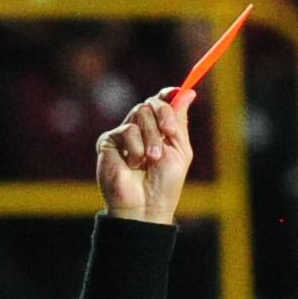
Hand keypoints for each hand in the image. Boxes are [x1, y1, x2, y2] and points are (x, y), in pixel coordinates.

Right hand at [97, 93, 194, 223]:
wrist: (146, 206)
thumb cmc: (164, 185)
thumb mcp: (180, 150)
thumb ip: (180, 122)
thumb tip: (188, 92)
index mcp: (159, 129)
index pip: (161, 100)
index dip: (169, 95)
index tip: (177, 94)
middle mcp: (141, 128)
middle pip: (151, 103)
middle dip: (164, 118)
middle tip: (168, 135)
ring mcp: (124, 134)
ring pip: (140, 112)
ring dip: (152, 138)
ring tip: (151, 160)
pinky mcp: (108, 141)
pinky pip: (127, 129)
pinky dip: (136, 148)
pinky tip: (133, 165)